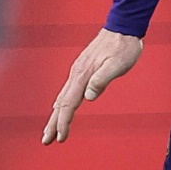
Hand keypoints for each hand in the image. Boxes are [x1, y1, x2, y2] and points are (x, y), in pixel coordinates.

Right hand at [41, 29, 141, 143]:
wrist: (122, 28)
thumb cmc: (123, 47)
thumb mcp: (117, 64)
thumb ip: (102, 80)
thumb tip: (89, 96)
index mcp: (82, 75)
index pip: (69, 104)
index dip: (63, 122)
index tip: (60, 138)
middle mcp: (76, 74)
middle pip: (61, 104)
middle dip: (53, 124)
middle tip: (46, 141)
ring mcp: (78, 72)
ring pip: (63, 98)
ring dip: (56, 116)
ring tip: (50, 131)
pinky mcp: (82, 70)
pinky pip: (67, 91)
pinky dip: (62, 104)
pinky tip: (60, 109)